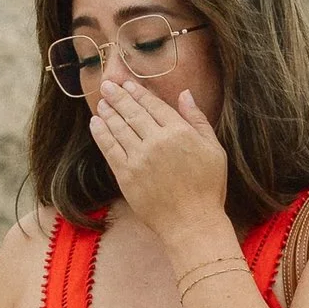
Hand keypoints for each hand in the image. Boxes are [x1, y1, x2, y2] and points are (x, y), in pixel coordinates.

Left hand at [88, 79, 232, 246]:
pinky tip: (95, 124)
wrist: (191, 223)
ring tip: (101, 101)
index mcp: (179, 132)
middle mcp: (157, 141)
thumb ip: (197, 119)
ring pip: (119, 128)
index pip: (154, 105)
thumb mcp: (213, 148)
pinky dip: (101, 134)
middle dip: (117, 97)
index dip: (138, 93)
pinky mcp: (126, 176)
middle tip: (106, 85)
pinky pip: (110, 149)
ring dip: (108, 112)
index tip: (127, 84)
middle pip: (132, 113)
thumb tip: (184, 94)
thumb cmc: (208, 187)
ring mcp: (139, 159)